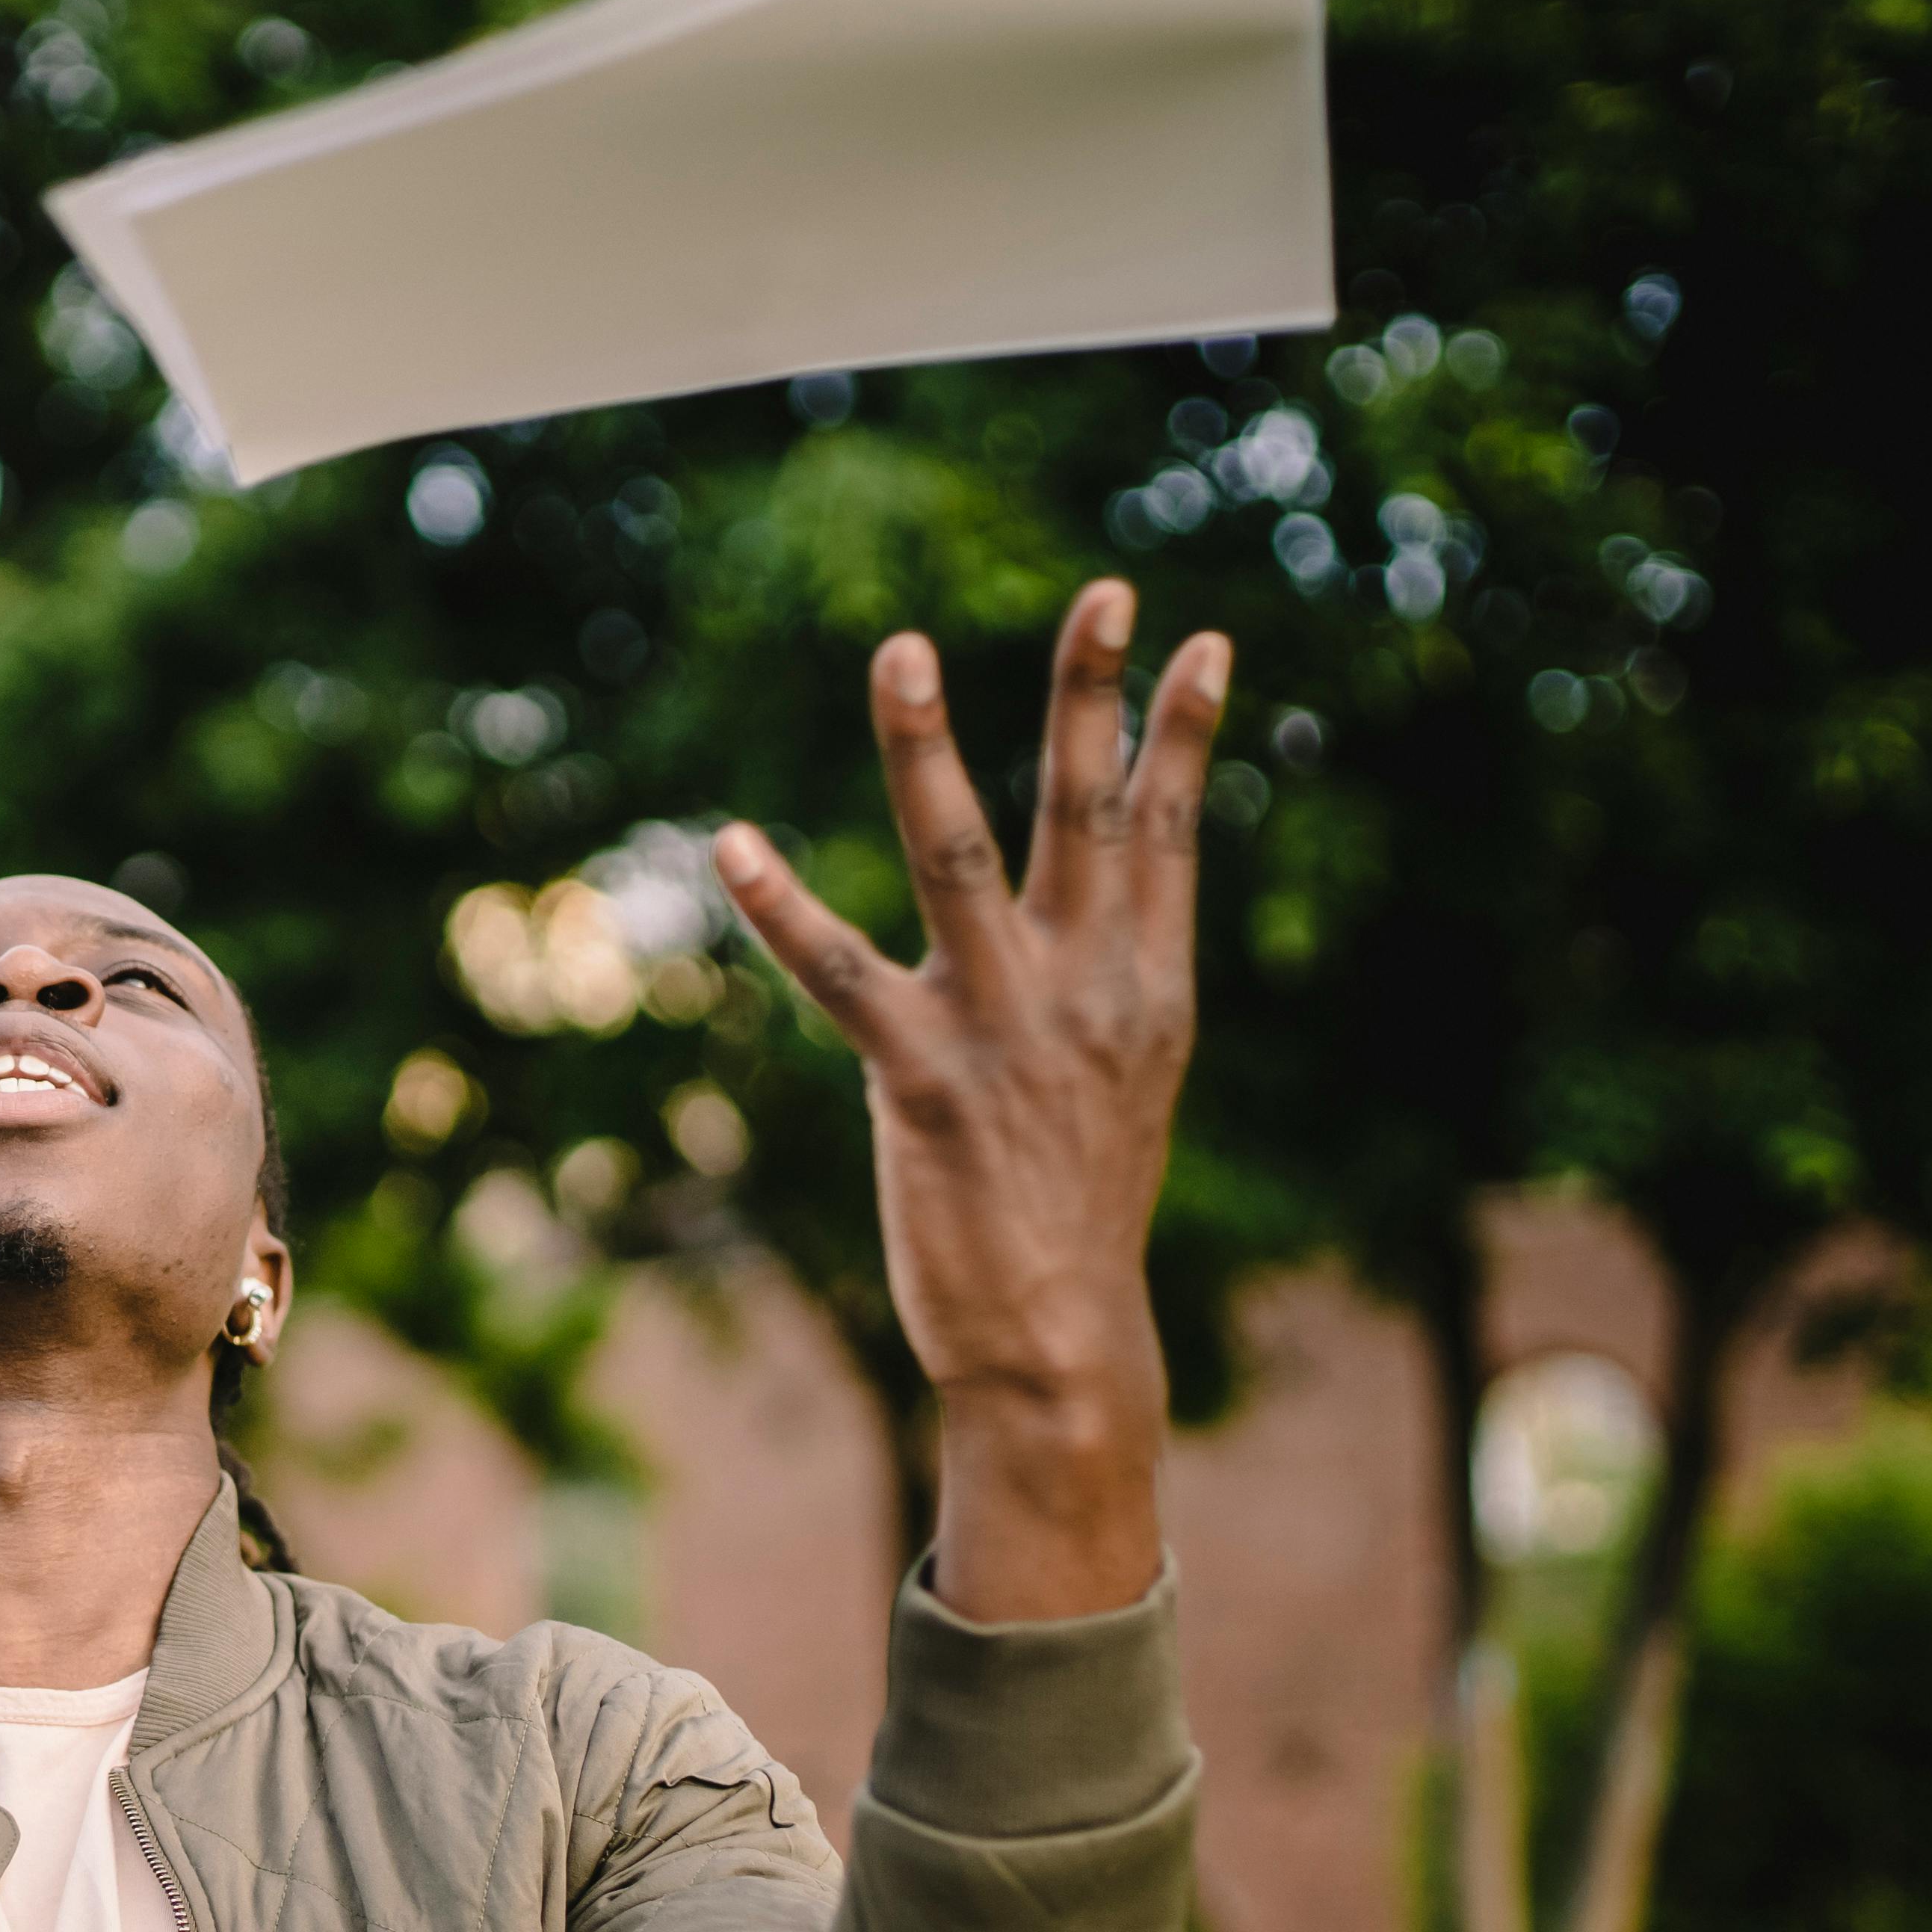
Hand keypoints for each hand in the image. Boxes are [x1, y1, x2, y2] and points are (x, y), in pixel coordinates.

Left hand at [709, 581, 1225, 1621]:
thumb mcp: (1123, 1084)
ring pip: (959, 856)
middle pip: (1090, 814)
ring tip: (901, 649)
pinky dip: (780, 906)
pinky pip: (836, 972)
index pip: (1167, 834)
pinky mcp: (918, 1078)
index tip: (1199, 639)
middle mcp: (1087, 991)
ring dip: (924, 748)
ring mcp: (1003, 1027)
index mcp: (1146, 989)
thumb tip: (1115, 916)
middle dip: (1095, 696)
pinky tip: (732, 844)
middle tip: (1108, 590)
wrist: (1057, 1341)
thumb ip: (1112, 989)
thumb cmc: (1076, 1210)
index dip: (1179, 735)